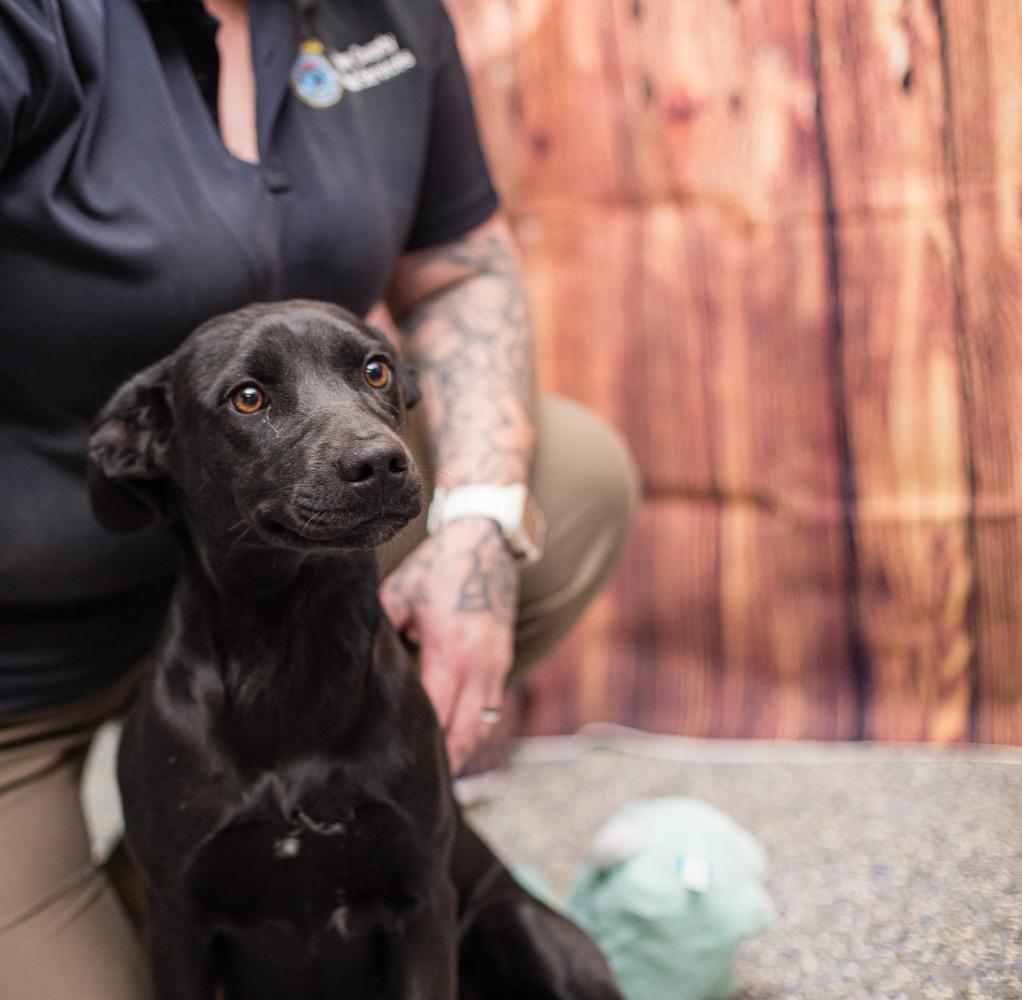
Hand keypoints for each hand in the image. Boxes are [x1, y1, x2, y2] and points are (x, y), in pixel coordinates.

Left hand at [380, 518, 518, 771]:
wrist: (485, 544)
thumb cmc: (437, 568)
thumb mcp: (400, 595)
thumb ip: (379, 631)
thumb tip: (347, 662)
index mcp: (450, 651)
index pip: (435, 713)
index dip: (419, 743)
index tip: (398, 770)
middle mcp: (479, 665)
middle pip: (464, 731)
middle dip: (444, 761)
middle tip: (416, 788)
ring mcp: (496, 664)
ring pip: (484, 725)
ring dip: (464, 751)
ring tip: (440, 776)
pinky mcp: (504, 661)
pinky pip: (493, 709)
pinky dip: (477, 730)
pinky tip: (460, 745)